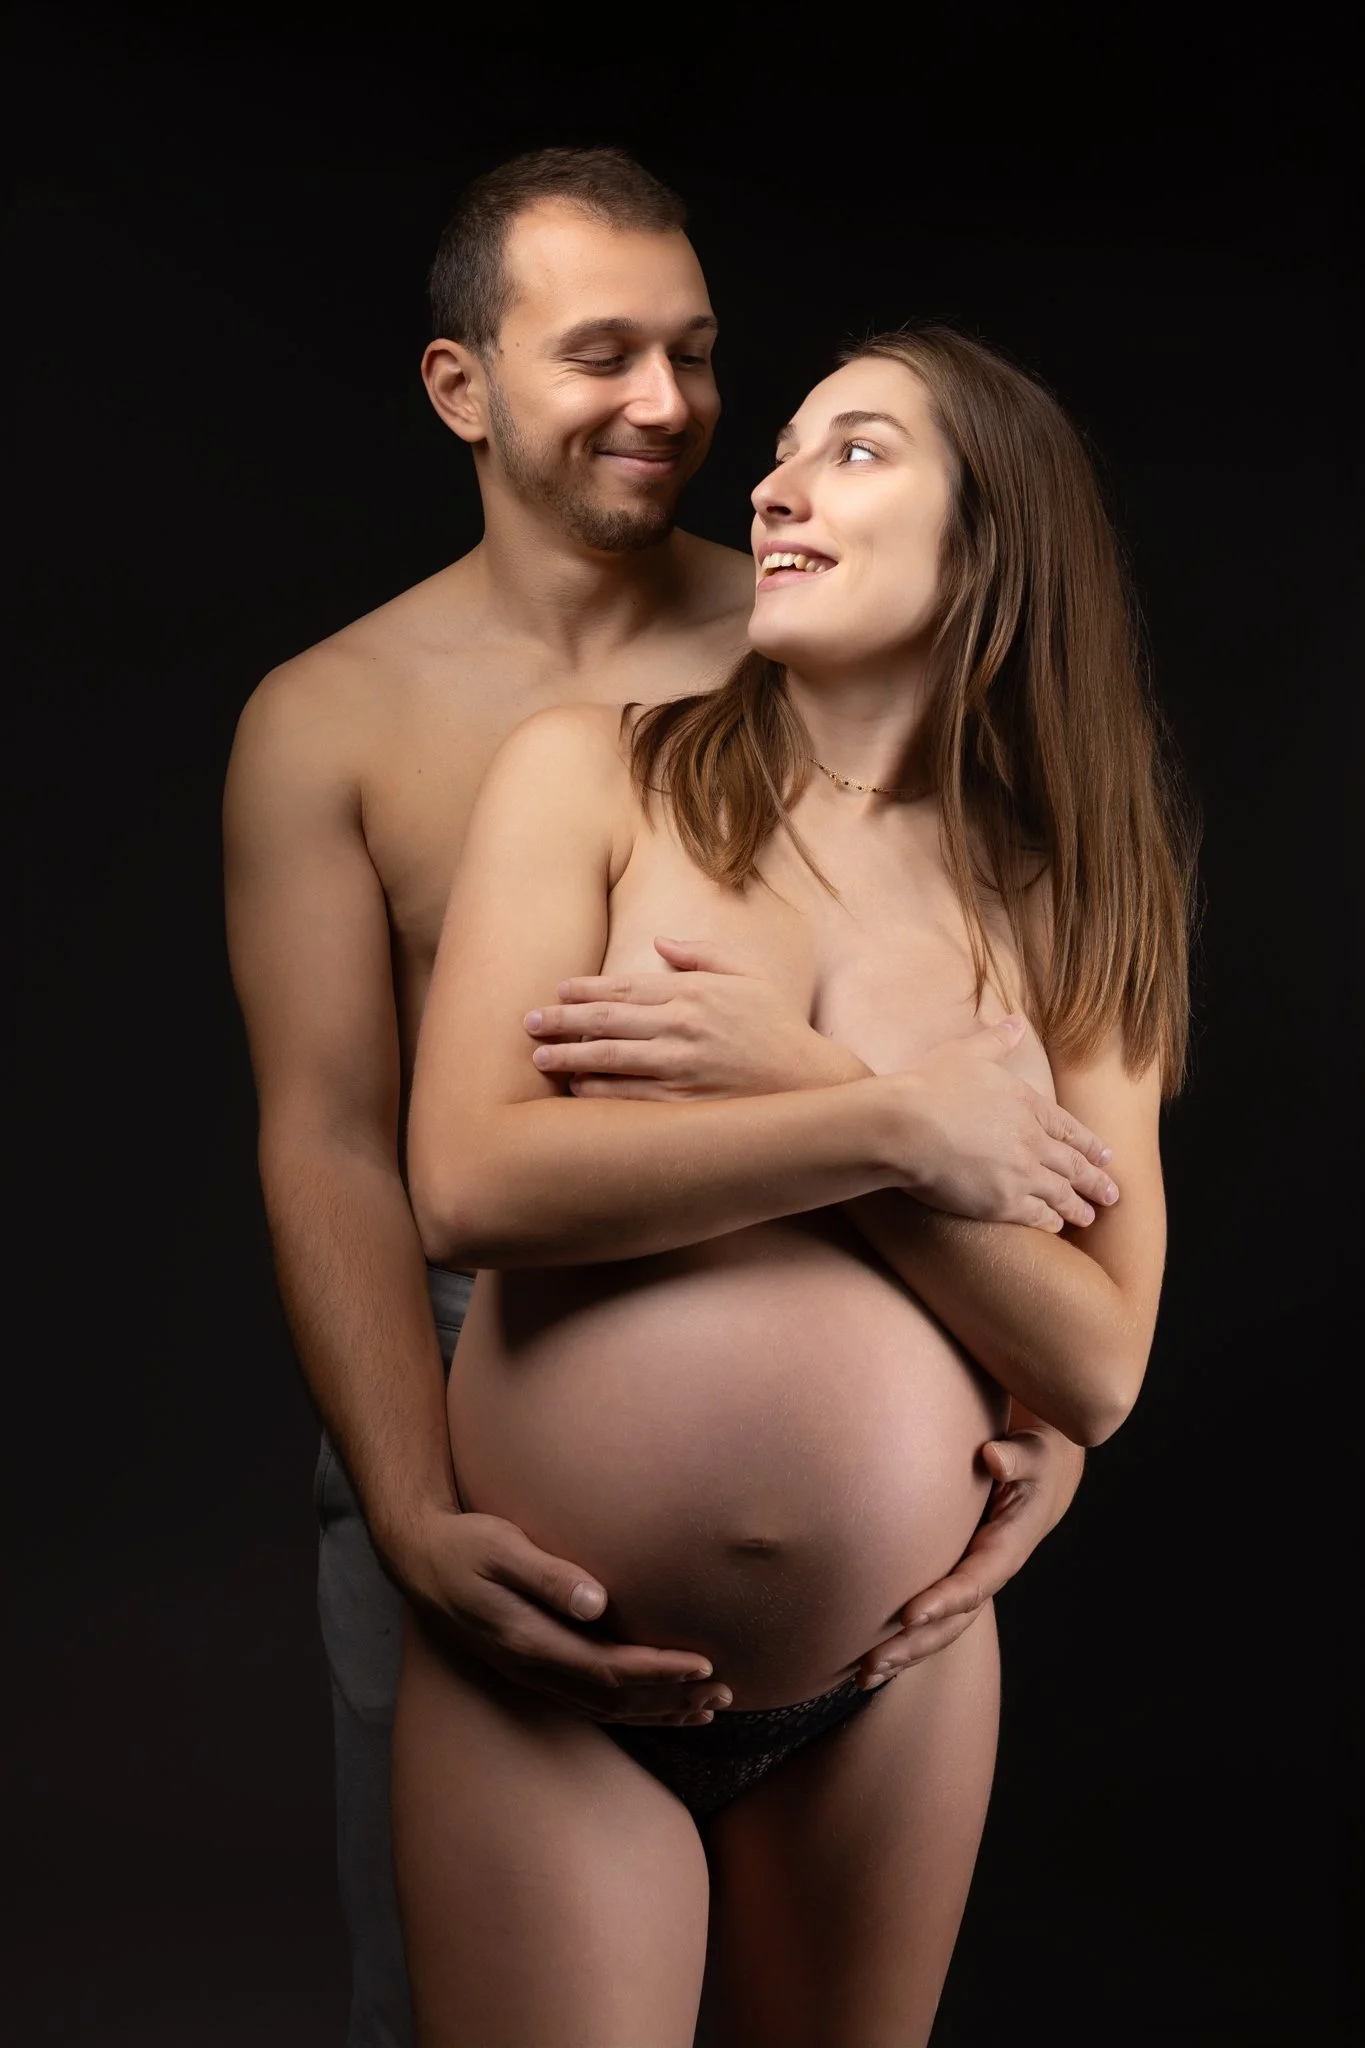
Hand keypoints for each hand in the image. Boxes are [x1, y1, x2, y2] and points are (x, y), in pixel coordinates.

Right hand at [393, 1505, 731, 1725]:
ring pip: (607, 1709)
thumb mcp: (501, 1548)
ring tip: (709, 1707)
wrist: (419, 1562)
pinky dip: (634, 1709)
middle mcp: (535, 1669)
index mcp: (531, 1641)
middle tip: (723, 1692)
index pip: (609, 1669)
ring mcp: (534, 1675)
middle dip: (672, 1699)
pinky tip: (661, 1706)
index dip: (659, 1673)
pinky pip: (593, 1702)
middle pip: (616, 1699)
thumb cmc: (464, 1546)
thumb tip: (597, 1602)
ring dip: (659, 1710)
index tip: (704, 1665)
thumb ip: (548, 1576)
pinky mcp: (536, 1667)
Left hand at [525, 936, 867, 1098]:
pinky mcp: (682, 1102)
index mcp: (692, 991)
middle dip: (562, 1019)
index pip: (625, 985)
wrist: (810, 1082)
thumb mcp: (747, 977)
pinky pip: (628, 1096)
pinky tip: (576, 1091)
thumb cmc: (777, 1027)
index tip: (559, 989)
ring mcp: (679, 1065)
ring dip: (569, 1057)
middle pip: (605, 1019)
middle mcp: (680, 1025)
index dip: (586, 988)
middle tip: (529, 1022)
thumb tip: (662, 941)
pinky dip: (598, 1092)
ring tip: (540, 1059)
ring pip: (609, 1057)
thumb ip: (702, 955)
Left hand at [857, 1424, 1083, 1686]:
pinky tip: (867, 1658)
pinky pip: (930, 1618)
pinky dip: (903, 1639)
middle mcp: (987, 1574)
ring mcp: (969, 1582)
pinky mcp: (952, 1581)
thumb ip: (1016, 1457)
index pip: (975, 1581)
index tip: (909, 1614)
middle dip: (914, 1645)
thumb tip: (993, 1457)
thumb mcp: (1033, 1455)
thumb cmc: (1031, 1463)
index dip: (945, 1600)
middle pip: (952, 1622)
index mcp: (1007, 1549)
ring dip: (903, 1654)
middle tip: (873, 1664)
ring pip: (939, 1629)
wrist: (1037, 1481)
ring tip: (862, 1675)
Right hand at [891, 1017, 1118, 1229]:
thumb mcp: (966, 1053)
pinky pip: (1037, 1216)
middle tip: (1113, 1195)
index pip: (1067, 1128)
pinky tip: (1056, 1227)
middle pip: (1072, 1164)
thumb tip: (1017, 1022)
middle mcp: (1031, 1140)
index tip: (1107, 1155)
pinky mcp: (1001, 1203)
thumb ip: (996, 1040)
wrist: (904, 1126)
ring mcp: (1020, 1173)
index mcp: (1025, 1104)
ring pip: (1061, 1194)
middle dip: (1096, 1180)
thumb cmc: (929, 1086)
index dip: (1089, 1144)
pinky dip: (1050, 1221)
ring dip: (1078, 1207)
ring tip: (1090, 1216)